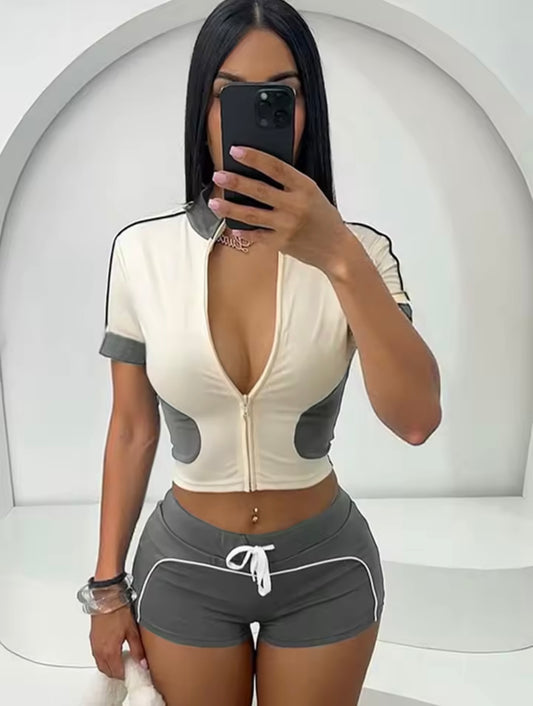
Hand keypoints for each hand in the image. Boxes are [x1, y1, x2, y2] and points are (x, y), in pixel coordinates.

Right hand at [90, 604, 146, 679]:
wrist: (106, 598)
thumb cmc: (118, 611)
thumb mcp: (132, 631)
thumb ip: (137, 649)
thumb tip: (143, 663)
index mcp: (110, 652)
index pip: (117, 673)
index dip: (126, 674)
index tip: (133, 671)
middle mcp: (99, 651)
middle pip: (108, 671)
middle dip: (118, 673)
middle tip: (128, 668)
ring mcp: (94, 646)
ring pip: (101, 665)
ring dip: (110, 666)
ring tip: (121, 660)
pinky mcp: (92, 639)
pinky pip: (97, 656)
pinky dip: (104, 659)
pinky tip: (112, 652)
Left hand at [209, 146, 349, 271]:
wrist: (336, 249)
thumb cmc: (323, 218)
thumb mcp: (312, 193)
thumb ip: (290, 183)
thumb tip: (261, 170)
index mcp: (304, 187)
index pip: (276, 167)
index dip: (254, 157)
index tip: (236, 150)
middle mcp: (294, 206)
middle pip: (259, 191)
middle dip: (235, 182)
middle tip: (218, 175)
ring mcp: (286, 226)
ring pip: (252, 215)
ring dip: (230, 208)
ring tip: (214, 202)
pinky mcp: (281, 243)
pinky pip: (256, 236)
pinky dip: (243, 232)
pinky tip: (232, 227)